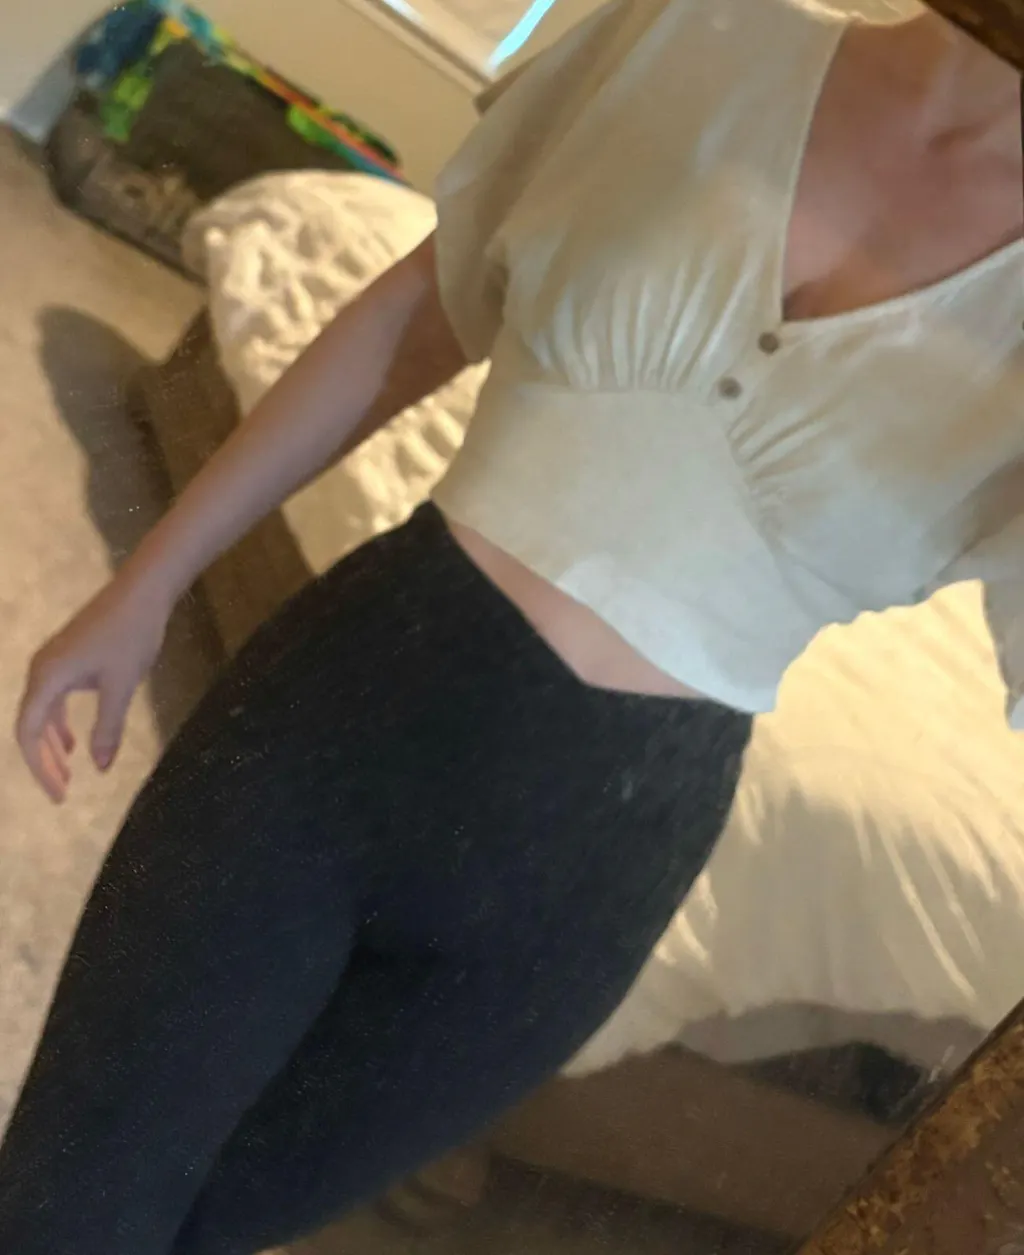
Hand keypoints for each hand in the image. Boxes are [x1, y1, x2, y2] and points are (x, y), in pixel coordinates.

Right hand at [16, 576, 171, 802]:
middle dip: (44, 762)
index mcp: (47, 678)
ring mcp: (53, 662)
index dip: (40, 768)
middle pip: (30, 726)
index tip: (60, 795)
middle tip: (63, 793)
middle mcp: (41, 670)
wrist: (142, 592)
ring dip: (52, 745)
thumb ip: (108, 728)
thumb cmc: (131, 636)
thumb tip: (99, 767)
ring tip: (67, 773)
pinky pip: (54, 699)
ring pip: (42, 713)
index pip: (29, 734)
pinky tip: (74, 742)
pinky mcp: (68, 658)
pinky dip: (60, 724)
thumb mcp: (121, 686)